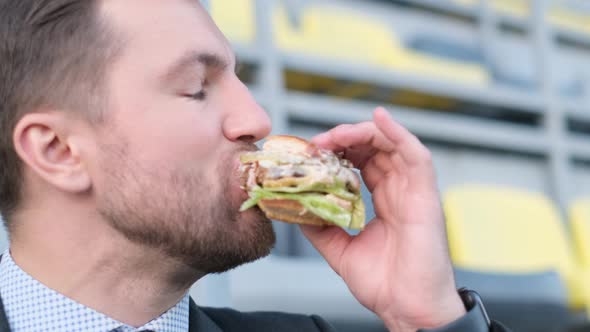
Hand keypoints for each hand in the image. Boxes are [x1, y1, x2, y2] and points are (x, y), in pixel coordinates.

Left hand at [301, 108, 465, 330]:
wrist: (407, 309)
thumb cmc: (385, 285)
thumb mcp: (341, 250)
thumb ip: (321, 227)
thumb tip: (296, 209)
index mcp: (385, 202)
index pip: (362, 164)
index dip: (339, 152)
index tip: (312, 152)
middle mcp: (400, 192)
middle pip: (375, 150)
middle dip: (346, 140)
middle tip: (318, 143)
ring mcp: (414, 192)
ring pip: (392, 146)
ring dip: (363, 134)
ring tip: (336, 135)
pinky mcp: (426, 196)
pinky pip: (415, 156)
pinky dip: (398, 133)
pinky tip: (378, 118)